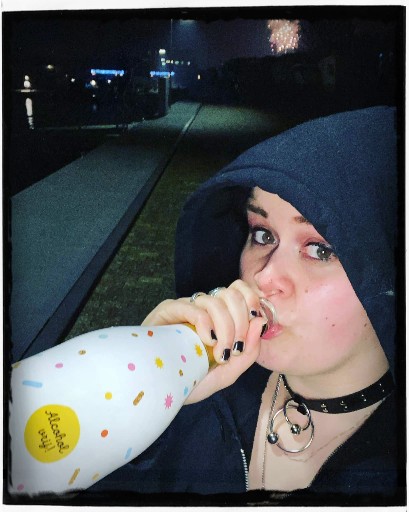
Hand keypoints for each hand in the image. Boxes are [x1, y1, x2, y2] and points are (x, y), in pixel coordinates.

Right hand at [141, 280, 266, 402]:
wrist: (157, 391)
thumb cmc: (190, 381)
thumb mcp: (227, 372)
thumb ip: (249, 351)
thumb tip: (260, 321)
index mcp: (218, 315)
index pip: (241, 291)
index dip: (252, 304)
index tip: (253, 330)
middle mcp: (203, 307)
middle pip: (233, 294)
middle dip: (241, 323)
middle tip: (235, 349)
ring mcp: (186, 306)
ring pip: (216, 300)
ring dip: (226, 328)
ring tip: (220, 353)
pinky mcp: (168, 310)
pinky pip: (194, 307)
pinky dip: (206, 324)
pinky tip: (206, 341)